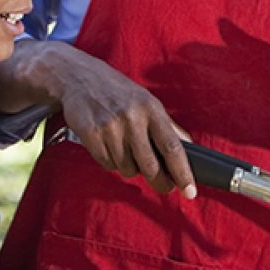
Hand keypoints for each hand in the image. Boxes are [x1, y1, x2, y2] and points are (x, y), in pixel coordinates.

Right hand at [55, 53, 194, 196]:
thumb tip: (189, 147)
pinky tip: (109, 146)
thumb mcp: (147, 102)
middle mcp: (132, 118)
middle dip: (159, 182)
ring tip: (127, 151)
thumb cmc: (119, 92)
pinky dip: (111, 162)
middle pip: (150, 165)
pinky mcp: (90, 134)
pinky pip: (107, 164)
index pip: (172, 147)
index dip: (182, 172)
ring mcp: (110, 126)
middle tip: (164, 187)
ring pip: (127, 168)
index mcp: (151, 109)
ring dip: (130, 168)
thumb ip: (168, 126)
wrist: (80, 77)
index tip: (190, 191)